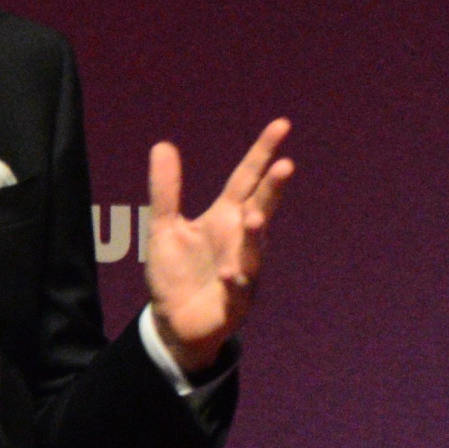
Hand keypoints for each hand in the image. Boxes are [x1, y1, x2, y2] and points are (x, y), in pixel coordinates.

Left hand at [144, 121, 293, 374]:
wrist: (174, 322)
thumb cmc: (176, 273)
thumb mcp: (164, 227)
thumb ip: (165, 189)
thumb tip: (162, 144)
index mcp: (226, 216)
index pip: (247, 177)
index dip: (262, 152)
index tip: (282, 125)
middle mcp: (241, 239)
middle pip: (261, 207)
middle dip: (274, 189)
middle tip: (286, 166)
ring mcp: (243, 269)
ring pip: (254, 248)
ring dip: (254, 234)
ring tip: (252, 217)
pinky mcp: (235, 301)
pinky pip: (238, 289)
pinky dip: (235, 280)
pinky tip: (228, 274)